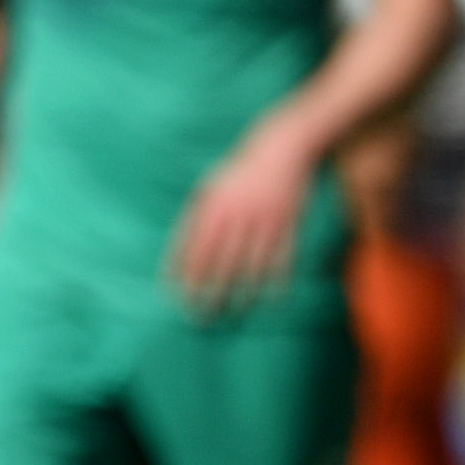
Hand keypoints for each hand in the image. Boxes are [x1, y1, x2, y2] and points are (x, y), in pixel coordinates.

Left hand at [170, 126, 316, 314]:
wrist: (282, 148)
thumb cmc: (239, 171)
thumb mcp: (209, 187)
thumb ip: (194, 217)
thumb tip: (180, 254)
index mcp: (214, 206)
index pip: (194, 247)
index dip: (183, 273)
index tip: (174, 296)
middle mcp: (238, 215)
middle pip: (220, 262)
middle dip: (208, 293)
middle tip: (200, 316)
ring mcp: (265, 220)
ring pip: (251, 266)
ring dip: (241, 293)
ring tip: (231, 312)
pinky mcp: (289, 224)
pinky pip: (283, 260)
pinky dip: (276, 282)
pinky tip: (269, 299)